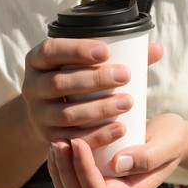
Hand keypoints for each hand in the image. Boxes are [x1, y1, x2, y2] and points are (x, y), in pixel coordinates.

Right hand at [22, 38, 162, 146]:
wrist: (43, 112)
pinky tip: (119, 129)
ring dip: (98, 109)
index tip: (106, 52)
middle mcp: (32, 87)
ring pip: (66, 114)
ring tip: (127, 102)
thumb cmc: (71, 80)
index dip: (76, 50)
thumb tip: (156, 50)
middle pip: (59, 83)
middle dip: (94, 80)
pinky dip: (96, 135)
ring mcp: (38, 114)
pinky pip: (72, 138)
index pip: (50, 50)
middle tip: (124, 76)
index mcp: (37, 61)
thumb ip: (116, 55)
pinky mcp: (48, 137)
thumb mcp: (79, 63)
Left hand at [47, 113, 187, 187]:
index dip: (83, 168)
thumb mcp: (168, 143)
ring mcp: (106, 183)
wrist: (170, 135)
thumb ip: (148, 157)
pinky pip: (71, 178)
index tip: (78, 141)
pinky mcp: (98, 172)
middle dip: (65, 169)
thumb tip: (118, 165)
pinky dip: (61, 163)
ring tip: (56, 142)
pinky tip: (61, 143)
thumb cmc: (172, 137)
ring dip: (59, 168)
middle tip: (59, 141)